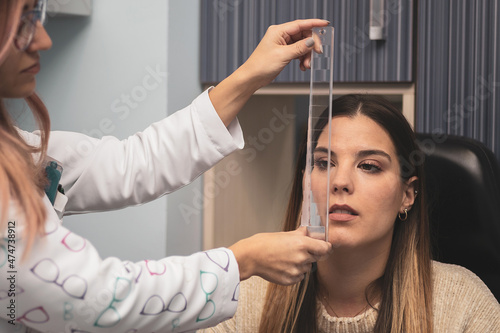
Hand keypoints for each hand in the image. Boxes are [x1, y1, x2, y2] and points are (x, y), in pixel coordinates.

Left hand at [209, 19, 328, 126]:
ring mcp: (282, 44)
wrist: (252, 77)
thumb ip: (299, 48)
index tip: (326, 24)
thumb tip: (312, 41)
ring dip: (307, 55)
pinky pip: (298, 52)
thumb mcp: (283, 55)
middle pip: (303, 35)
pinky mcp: (283, 52)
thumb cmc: (261, 65)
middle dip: (311, 45)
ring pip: (302, 45)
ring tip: (307, 65)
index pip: (300, 24)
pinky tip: (303, 66)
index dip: (314, 24)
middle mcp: (281, 35)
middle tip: (317, 54)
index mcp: (278, 31)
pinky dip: (302, 59)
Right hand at [229, 227, 331, 284]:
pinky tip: (283, 265)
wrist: (251, 257)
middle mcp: (301, 258)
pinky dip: (294, 272)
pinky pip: (299, 276)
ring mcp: (296, 270)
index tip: (325, 247)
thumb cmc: (264, 243)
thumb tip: (309, 231)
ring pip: (307, 268)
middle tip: (299, 250)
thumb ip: (300, 234)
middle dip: (311, 254)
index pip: (325, 248)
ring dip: (302, 264)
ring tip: (287, 258)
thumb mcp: (284, 234)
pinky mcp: (290, 280)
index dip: (326, 247)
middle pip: (317, 258)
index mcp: (302, 244)